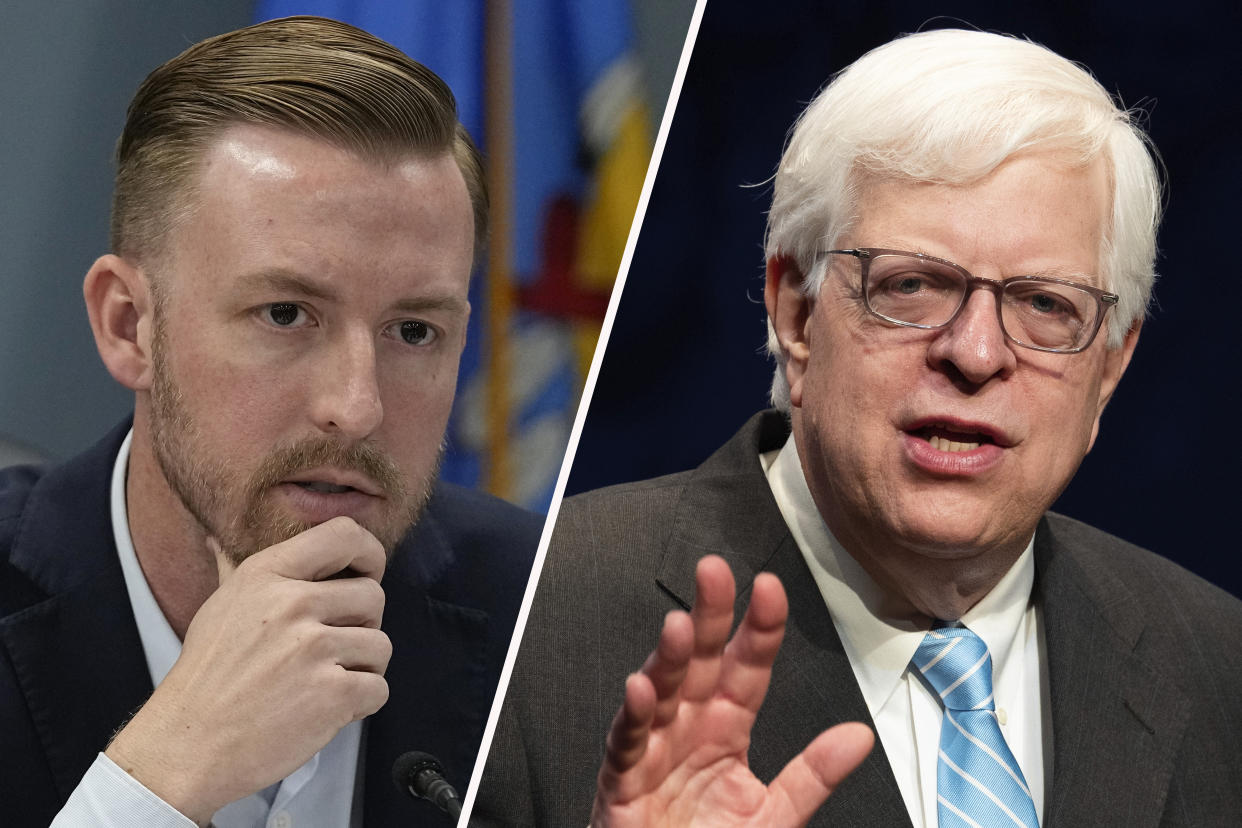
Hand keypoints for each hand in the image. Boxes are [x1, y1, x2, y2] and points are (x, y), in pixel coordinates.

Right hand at [105, 516, 391, 824]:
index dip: (369, 555)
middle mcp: (292, 604)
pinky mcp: (332, 693)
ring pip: (380, 645)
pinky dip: (359, 705)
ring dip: (361, 669)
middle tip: (329, 651)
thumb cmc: (206, 679)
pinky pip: (378, 688)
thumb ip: (233, 572)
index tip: (365, 576)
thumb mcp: (218, 609)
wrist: (187, 746)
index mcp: (267, 575)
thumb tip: (219, 541)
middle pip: (373, 596)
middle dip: (362, 626)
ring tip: (321, 683)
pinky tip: (323, 709)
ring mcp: (314, 649)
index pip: (344, 535)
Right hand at [590, 555, 872, 826]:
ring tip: (680, 625)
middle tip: (713, 571)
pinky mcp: (623, 781)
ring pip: (661, 691)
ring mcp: (654, 750)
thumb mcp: (774, 815)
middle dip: (707, 616)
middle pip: (699, 661)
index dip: (759, 628)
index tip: (770, 588)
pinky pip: (627, 743)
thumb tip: (859, 735)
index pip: (746, 667)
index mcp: (725, 728)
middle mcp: (688, 728)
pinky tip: (640, 689)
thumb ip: (812, 775)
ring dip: (668, 658)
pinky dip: (633, 716)